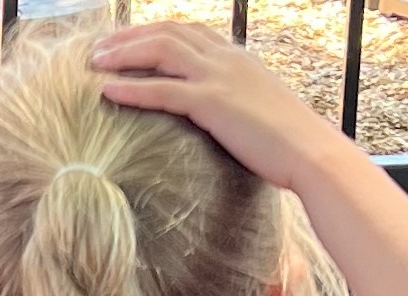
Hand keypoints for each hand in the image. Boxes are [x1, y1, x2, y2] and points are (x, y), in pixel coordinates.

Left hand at [86, 23, 347, 189]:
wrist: (313, 152)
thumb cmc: (290, 142)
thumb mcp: (261, 110)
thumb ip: (238, 103)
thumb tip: (224, 117)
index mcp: (238, 57)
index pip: (189, 31)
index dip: (154, 31)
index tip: (127, 40)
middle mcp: (227, 58)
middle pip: (168, 32)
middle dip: (129, 36)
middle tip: (98, 48)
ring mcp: (219, 76)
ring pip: (160, 51)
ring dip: (122, 54)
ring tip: (94, 63)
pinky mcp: (213, 102)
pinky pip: (162, 89)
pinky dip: (131, 88)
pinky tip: (107, 92)